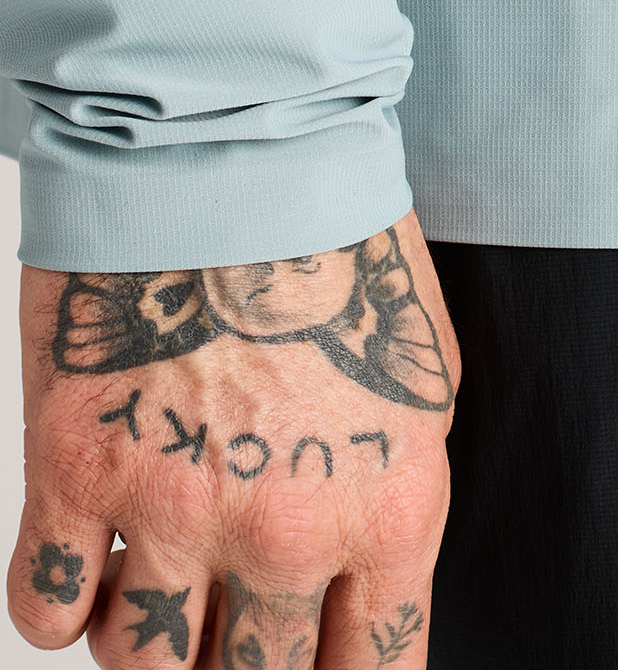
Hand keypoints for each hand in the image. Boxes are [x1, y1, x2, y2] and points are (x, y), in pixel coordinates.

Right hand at [6, 208, 460, 666]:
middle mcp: (284, 535)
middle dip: (246, 659)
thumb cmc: (336, 245)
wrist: (234, 149)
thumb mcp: (421, 373)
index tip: (322, 666)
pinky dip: (67, 600)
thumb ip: (395, 489)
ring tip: (161, 574)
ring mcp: (172, 513)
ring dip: (152, 635)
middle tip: (232, 619)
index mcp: (389, 508)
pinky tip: (93, 553)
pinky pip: (46, 612)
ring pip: (144, 667)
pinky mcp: (73, 473)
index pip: (375, 667)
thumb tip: (365, 573)